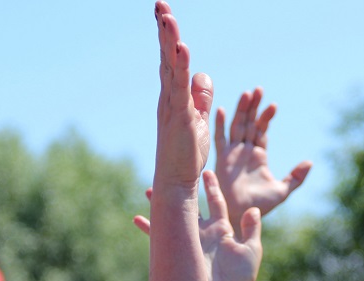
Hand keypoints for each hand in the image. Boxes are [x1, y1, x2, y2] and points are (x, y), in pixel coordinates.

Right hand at [136, 171, 262, 280]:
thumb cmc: (240, 278)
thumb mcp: (252, 251)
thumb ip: (252, 230)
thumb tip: (254, 209)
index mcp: (221, 229)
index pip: (215, 202)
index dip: (211, 187)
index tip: (207, 170)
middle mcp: (203, 231)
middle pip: (190, 204)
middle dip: (182, 189)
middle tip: (175, 171)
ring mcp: (189, 240)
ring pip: (173, 216)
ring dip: (162, 203)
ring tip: (150, 190)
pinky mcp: (178, 252)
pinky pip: (160, 237)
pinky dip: (150, 228)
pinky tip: (137, 218)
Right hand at [153, 1, 211, 190]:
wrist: (176, 181)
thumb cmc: (186, 154)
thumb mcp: (200, 120)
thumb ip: (201, 97)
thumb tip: (203, 75)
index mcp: (174, 96)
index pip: (172, 61)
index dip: (169, 38)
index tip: (166, 15)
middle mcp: (169, 96)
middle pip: (166, 56)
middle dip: (164, 30)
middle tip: (160, 4)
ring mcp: (172, 105)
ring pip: (170, 67)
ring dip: (169, 41)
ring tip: (167, 16)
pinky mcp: (179, 116)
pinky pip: (180, 87)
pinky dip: (181, 67)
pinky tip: (182, 48)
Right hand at [214, 87, 311, 237]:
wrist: (242, 214)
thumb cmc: (261, 205)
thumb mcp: (283, 190)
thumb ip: (296, 177)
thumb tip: (310, 162)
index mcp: (258, 156)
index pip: (262, 131)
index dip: (266, 117)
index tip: (273, 106)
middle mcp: (244, 151)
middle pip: (249, 123)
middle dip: (254, 107)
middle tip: (259, 89)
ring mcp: (233, 153)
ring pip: (236, 126)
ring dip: (241, 110)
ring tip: (247, 94)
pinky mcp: (222, 158)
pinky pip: (221, 138)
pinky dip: (220, 124)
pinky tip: (221, 109)